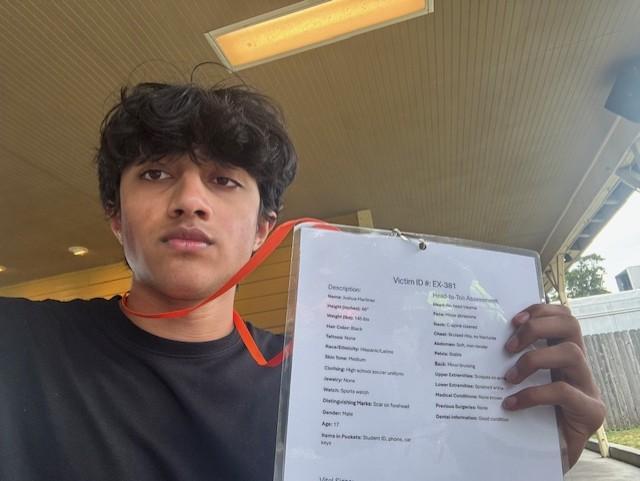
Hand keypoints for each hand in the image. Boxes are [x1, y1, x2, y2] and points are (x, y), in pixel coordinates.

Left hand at [501, 304, 605, 468]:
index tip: (512, 320)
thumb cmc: (526, 416)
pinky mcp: (590, 412)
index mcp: (562, 353)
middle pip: (570, 325)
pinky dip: (533, 394)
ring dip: (534, 359)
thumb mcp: (518, 383)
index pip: (562, 315)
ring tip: (509, 377)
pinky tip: (510, 404)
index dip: (539, 310)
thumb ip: (510, 361)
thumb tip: (473, 339)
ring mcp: (588, 387)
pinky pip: (563, 391)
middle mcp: (579, 366)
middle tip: (508, 346)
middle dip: (537, 327)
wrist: (544, 457)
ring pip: (571, 353)